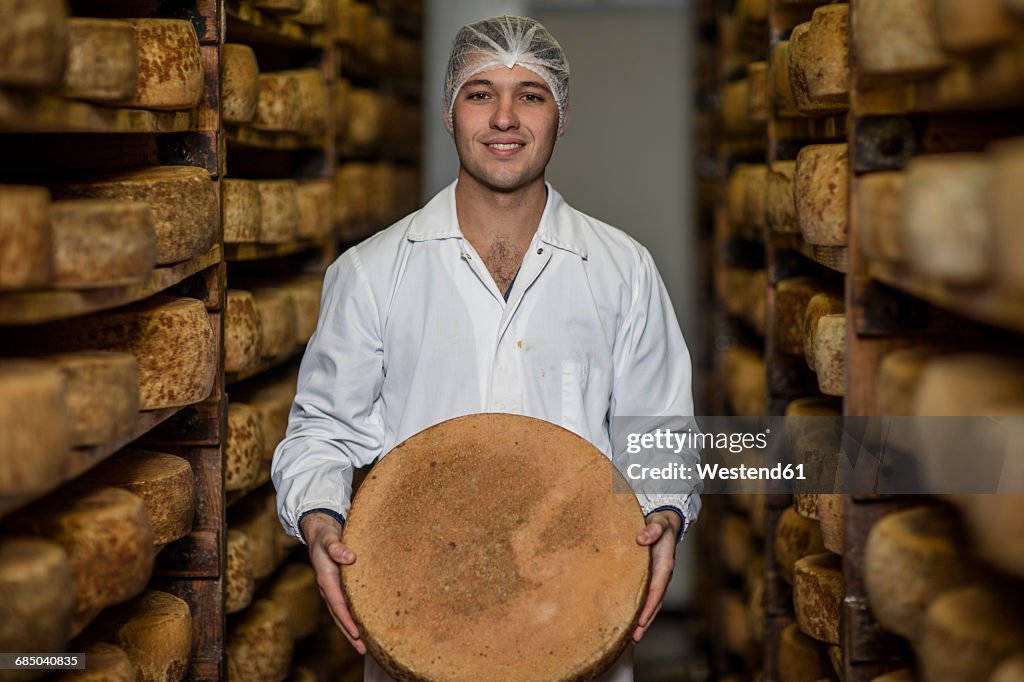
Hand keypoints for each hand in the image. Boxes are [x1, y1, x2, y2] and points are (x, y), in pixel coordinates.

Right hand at [302, 512, 366, 653]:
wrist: (319, 531)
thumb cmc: (325, 535)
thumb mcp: (329, 538)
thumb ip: (338, 547)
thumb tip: (350, 557)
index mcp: (326, 579)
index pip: (338, 604)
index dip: (347, 619)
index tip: (357, 633)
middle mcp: (328, 588)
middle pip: (339, 615)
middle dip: (350, 633)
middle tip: (363, 650)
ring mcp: (332, 589)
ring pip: (342, 614)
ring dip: (351, 630)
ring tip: (364, 647)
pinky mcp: (338, 587)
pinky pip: (345, 606)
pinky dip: (352, 618)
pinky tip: (363, 626)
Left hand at [632, 510, 680, 642]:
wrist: (663, 523)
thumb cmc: (660, 524)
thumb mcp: (658, 524)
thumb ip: (652, 530)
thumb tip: (641, 539)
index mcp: (665, 565)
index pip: (657, 589)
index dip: (649, 605)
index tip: (641, 620)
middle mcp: (662, 576)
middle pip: (655, 602)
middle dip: (645, 621)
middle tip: (634, 637)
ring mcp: (656, 579)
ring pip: (650, 603)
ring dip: (642, 620)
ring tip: (632, 638)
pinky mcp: (649, 578)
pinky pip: (645, 597)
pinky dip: (639, 610)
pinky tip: (629, 620)